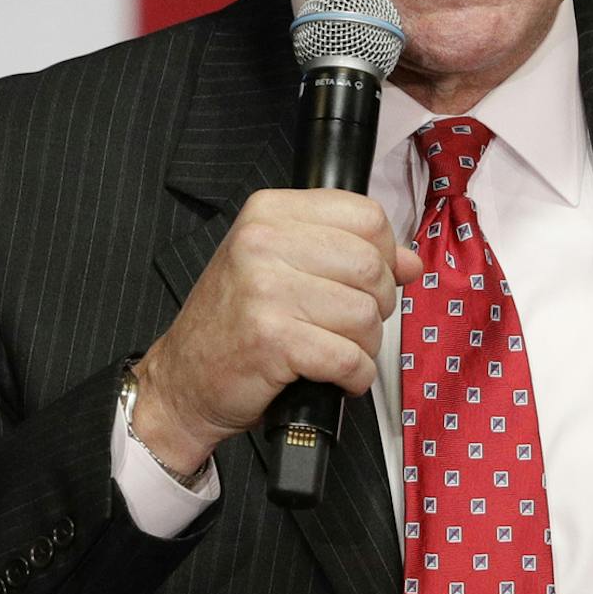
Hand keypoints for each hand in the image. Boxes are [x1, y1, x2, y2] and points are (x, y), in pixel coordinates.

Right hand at [132, 190, 423, 472]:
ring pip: (365, 314)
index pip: (366, 215)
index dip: (385, 252)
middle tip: (351, 323)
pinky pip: (348, 357)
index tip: (370, 279)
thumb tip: (410, 262)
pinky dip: (355, 376)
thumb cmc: (234, 324)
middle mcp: (262, 242)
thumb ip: (346, 252)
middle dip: (378, 304)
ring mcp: (265, 290)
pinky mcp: (272, 339)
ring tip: (338, 351)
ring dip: (365, 346)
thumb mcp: (282, 267)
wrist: (183, 380)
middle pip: (371, 265)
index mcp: (269, 213)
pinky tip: (337, 377)